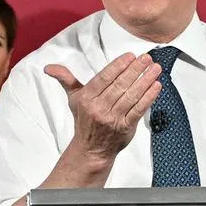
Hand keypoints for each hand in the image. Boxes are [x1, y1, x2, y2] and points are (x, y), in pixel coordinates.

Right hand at [45, 53, 161, 164]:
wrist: (91, 149)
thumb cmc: (84, 120)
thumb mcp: (73, 99)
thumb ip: (66, 80)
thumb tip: (49, 68)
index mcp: (87, 98)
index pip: (105, 77)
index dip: (118, 66)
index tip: (130, 56)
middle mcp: (99, 108)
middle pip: (120, 85)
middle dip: (135, 70)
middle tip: (146, 58)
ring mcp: (113, 118)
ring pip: (131, 96)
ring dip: (145, 80)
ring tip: (155, 69)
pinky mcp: (125, 127)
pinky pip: (139, 109)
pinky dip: (149, 97)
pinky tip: (156, 86)